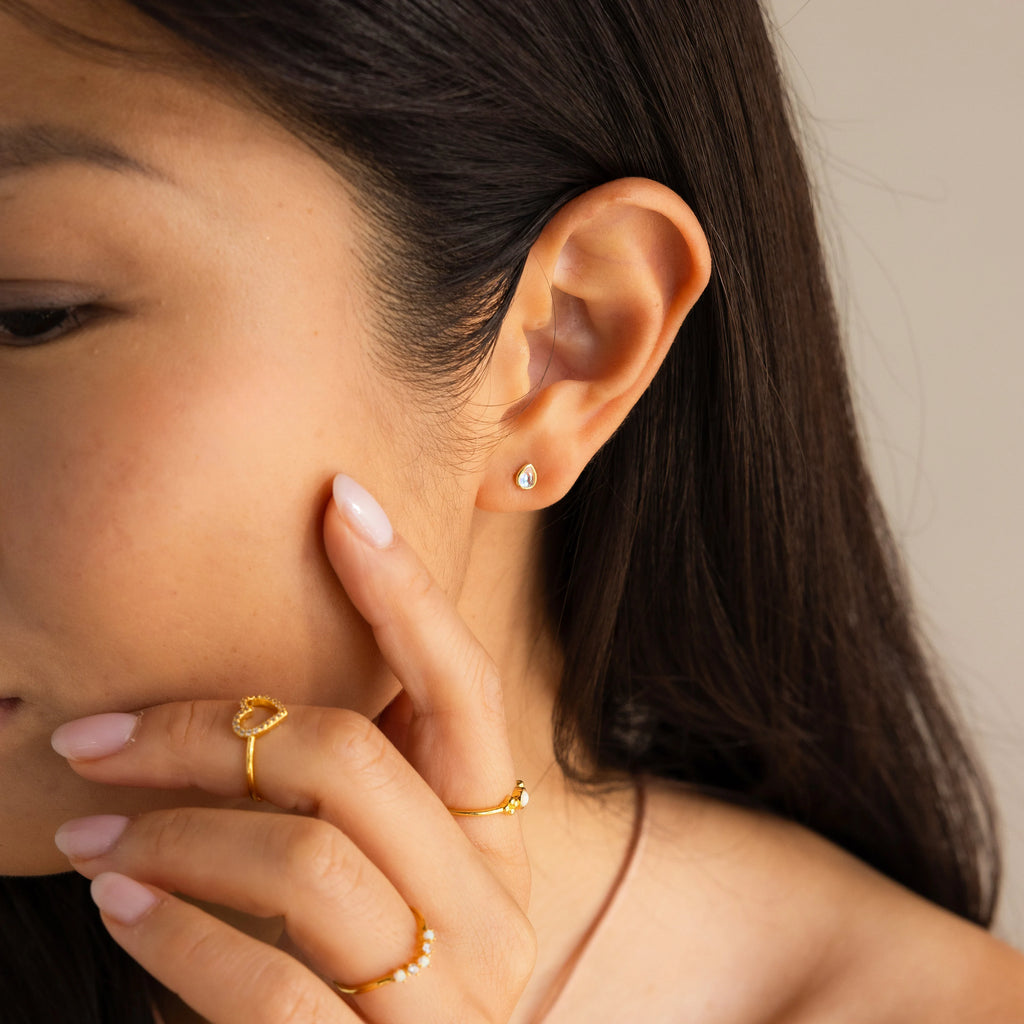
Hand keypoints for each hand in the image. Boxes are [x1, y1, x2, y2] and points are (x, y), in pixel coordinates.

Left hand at [50, 474, 535, 1022]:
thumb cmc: (371, 975)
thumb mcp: (387, 871)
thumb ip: (358, 790)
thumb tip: (249, 688)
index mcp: (495, 837)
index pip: (464, 687)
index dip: (407, 590)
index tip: (339, 501)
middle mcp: (492, 907)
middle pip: (356, 759)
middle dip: (212, 730)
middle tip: (97, 735)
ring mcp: (450, 999)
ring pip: (309, 860)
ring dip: (173, 829)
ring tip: (85, 827)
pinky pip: (272, 983)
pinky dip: (178, 929)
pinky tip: (117, 898)